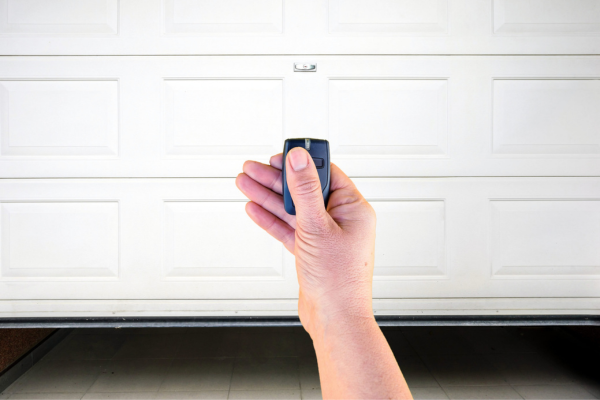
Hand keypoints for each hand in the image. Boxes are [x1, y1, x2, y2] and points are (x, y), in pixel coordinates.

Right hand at [236, 147, 376, 335]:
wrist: (334, 319)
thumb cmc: (339, 280)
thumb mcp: (317, 227)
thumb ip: (305, 191)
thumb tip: (298, 158)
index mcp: (353, 209)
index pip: (325, 175)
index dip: (301, 163)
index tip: (280, 155)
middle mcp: (340, 220)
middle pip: (304, 191)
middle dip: (276, 180)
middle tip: (252, 169)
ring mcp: (324, 236)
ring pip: (293, 210)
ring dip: (268, 197)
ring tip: (246, 183)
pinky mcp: (310, 251)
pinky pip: (289, 228)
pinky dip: (271, 219)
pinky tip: (255, 208)